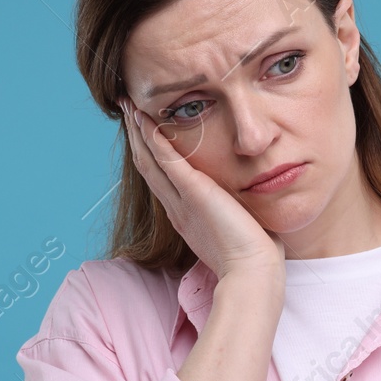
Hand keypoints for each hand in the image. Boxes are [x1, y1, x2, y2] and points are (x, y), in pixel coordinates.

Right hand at [118, 99, 284, 281]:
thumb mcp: (240, 229)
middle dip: (136, 137)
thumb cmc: (254, 259)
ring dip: (139, 132)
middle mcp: (178, 208)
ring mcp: (182, 201)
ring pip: (150, 160)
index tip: (143, 132)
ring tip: (128, 107)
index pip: (161, 179)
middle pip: (148, 166)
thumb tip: (248, 204)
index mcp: (186, 217)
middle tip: (126, 111)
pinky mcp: (195, 193)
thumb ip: (237, 213)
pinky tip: (145, 119)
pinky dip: (154, 139)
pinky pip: (167, 161)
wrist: (252, 273)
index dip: (149, 154)